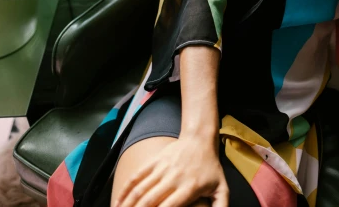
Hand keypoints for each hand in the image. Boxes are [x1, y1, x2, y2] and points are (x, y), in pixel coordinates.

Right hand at [114, 136, 228, 206]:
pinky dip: (124, 190)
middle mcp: (173, 179)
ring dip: (128, 204)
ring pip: (139, 190)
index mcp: (189, 188)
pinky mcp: (153, 161)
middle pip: (149, 201)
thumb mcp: (221, 188)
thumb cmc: (210, 168)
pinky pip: (136, 177)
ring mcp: (161, 169)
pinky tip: (117, 202)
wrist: (199, 139)